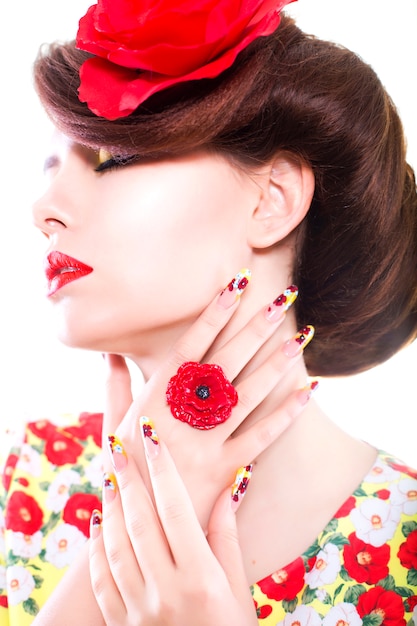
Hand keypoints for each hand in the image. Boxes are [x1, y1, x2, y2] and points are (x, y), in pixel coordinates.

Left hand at [90, 423, 258, 625]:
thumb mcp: (240, 588)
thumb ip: (227, 534)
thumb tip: (233, 484)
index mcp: (200, 578)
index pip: (176, 510)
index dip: (163, 470)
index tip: (154, 437)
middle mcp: (166, 590)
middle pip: (139, 522)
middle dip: (128, 479)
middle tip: (119, 445)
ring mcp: (139, 609)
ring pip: (116, 547)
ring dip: (109, 507)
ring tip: (108, 476)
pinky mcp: (123, 624)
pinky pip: (102, 580)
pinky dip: (96, 548)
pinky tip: (96, 522)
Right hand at [103, 279, 313, 526]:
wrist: (137, 526)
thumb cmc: (124, 470)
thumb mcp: (112, 425)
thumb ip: (114, 386)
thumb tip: (110, 352)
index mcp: (153, 399)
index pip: (188, 348)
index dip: (213, 316)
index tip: (235, 286)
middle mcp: (181, 416)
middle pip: (224, 364)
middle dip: (255, 328)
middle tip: (282, 298)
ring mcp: (205, 443)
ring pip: (247, 395)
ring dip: (276, 364)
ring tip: (301, 336)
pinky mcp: (225, 468)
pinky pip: (261, 438)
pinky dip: (286, 415)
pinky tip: (308, 391)